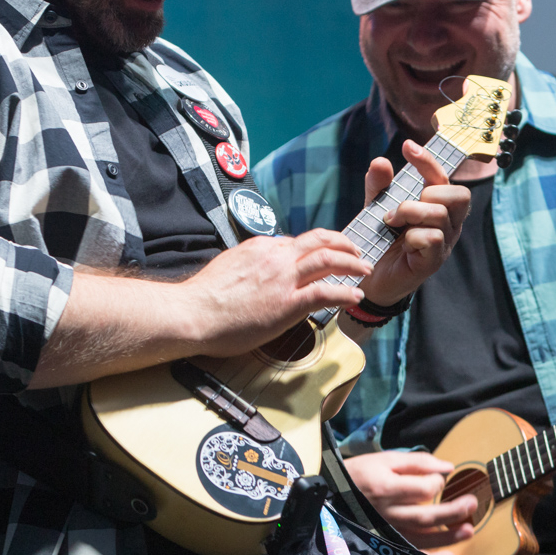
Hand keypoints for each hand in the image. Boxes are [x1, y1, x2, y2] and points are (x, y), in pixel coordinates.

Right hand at [181, 229, 369, 356]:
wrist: (191, 313)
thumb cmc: (203, 298)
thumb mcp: (228, 266)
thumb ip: (248, 263)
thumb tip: (257, 268)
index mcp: (261, 248)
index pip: (297, 241)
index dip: (316, 247)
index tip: (325, 254)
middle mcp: (275, 257)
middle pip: (319, 241)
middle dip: (343, 243)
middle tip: (356, 250)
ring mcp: (283, 279)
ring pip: (328, 260)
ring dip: (352, 263)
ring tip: (364, 269)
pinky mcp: (287, 303)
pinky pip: (325, 292)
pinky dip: (345, 292)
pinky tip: (355, 296)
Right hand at [344, 450, 477, 554]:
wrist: (333, 494)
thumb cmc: (362, 472)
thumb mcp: (386, 459)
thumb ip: (418, 462)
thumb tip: (448, 468)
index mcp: (387, 488)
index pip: (423, 489)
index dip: (438, 483)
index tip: (441, 478)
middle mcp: (388, 513)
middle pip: (426, 517)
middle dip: (453, 512)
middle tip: (472, 504)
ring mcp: (387, 531)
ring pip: (422, 538)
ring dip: (448, 537)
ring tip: (468, 530)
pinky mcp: (388, 542)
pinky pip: (412, 554)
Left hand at [356, 140, 470, 307]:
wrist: (370, 277)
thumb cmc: (380, 240)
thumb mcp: (376, 207)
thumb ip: (379, 186)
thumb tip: (381, 161)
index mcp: (438, 206)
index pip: (442, 177)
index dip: (427, 161)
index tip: (407, 146)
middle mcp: (449, 223)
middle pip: (459, 195)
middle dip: (426, 194)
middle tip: (400, 208)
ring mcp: (445, 243)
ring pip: (441, 214)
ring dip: (410, 213)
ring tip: (391, 223)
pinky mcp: (435, 261)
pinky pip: (433, 238)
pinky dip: (413, 236)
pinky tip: (402, 244)